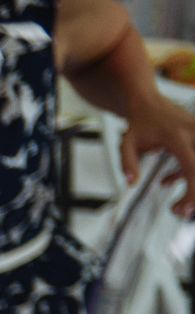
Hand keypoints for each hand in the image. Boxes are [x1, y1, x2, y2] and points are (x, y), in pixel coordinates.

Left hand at [119, 96, 194, 214]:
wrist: (148, 102)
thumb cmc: (137, 124)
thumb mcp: (126, 143)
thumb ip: (127, 163)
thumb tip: (131, 184)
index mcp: (177, 138)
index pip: (192, 168)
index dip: (192, 191)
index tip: (183, 209)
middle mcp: (194, 134)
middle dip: (194, 194)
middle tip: (179, 211)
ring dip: (189, 182)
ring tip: (170, 195)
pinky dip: (186, 172)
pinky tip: (166, 180)